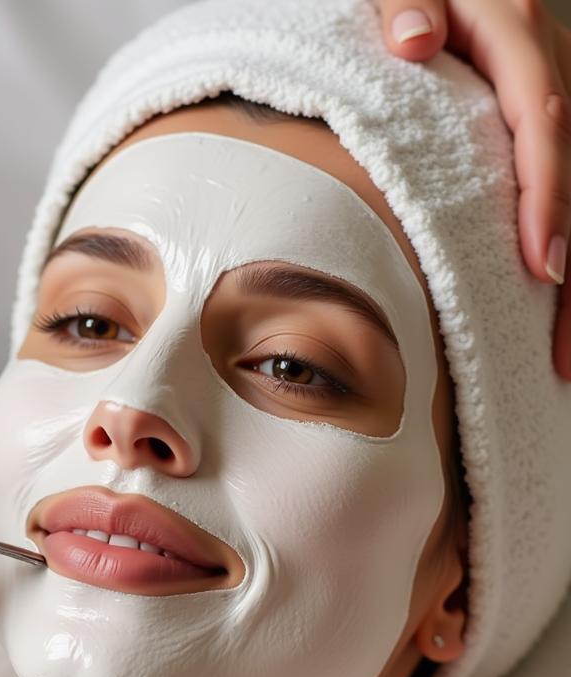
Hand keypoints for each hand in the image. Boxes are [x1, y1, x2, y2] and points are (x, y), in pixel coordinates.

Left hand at [378, 0, 570, 377]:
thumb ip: (406, 1)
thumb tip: (416, 41)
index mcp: (514, 32)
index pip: (541, 122)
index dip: (548, 196)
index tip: (544, 265)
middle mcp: (544, 68)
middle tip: (561, 350)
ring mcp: (545, 98)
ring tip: (561, 356)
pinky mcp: (532, 128)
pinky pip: (559, 187)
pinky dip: (560, 246)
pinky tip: (554, 312)